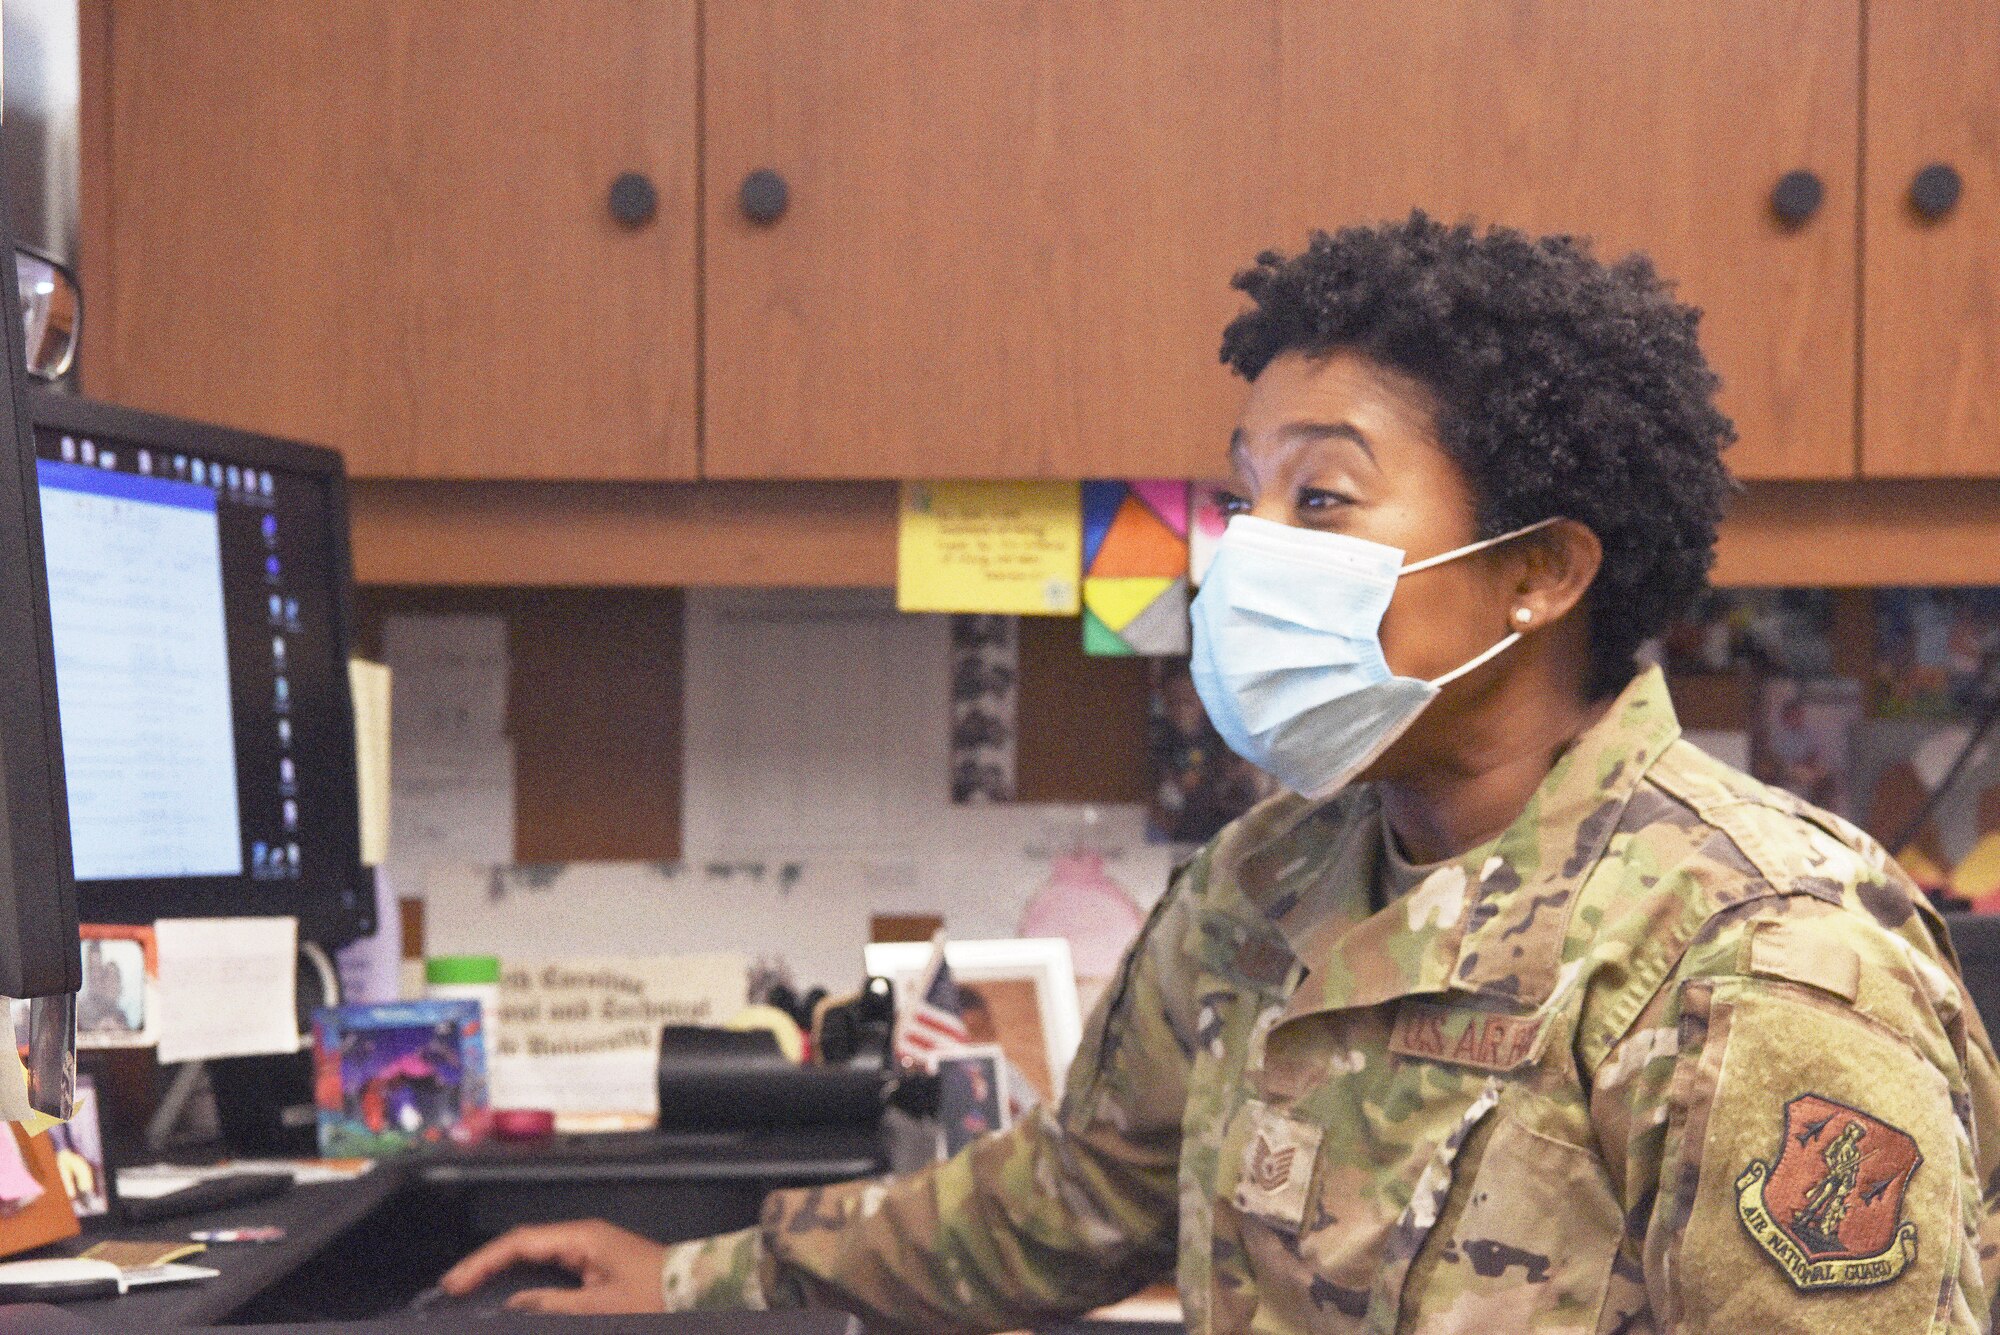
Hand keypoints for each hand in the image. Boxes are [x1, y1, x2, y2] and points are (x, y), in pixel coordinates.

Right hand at [439, 1219, 668, 1314]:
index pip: (519, 1243)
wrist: (696, 1290)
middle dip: (486, 1264)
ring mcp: (588, 1248)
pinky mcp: (594, 1263)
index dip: (483, 1262)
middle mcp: (581, 1236)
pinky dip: (524, 1277)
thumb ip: (554, 1303)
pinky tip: (508, 1294)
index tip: (454, 1283)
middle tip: (451, 1289)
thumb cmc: (657, 1296)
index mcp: (581, 1237)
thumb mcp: (602, 1308)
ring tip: (468, 1290)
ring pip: (533, 1255)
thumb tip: (515, 1302)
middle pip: (521, 1245)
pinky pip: (549, 1266)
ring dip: (502, 1270)